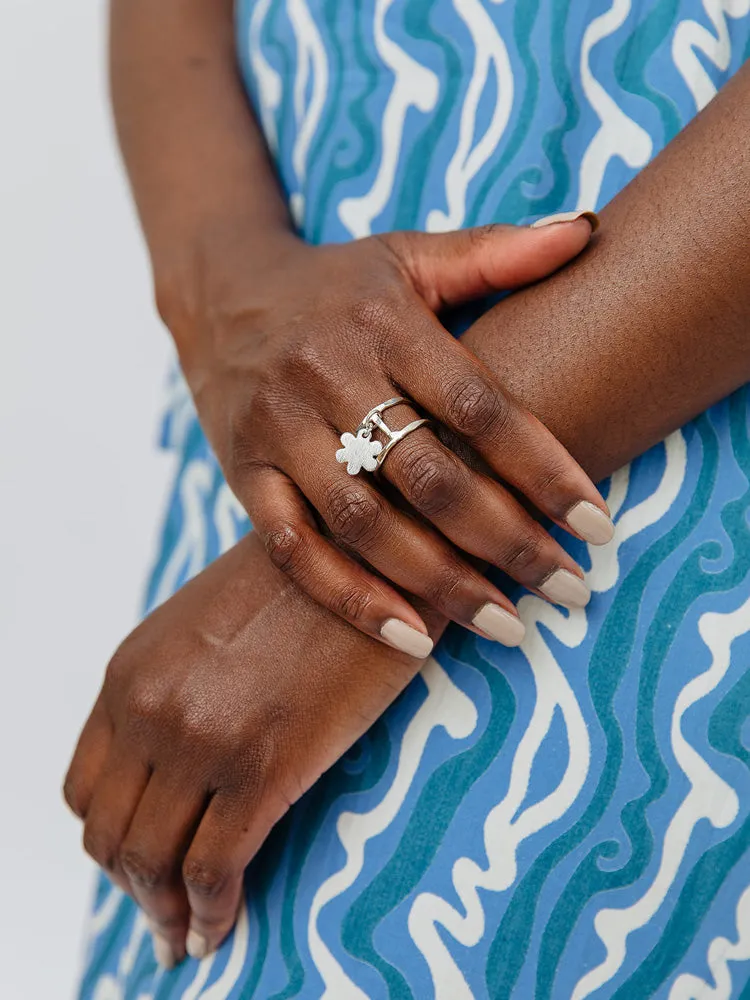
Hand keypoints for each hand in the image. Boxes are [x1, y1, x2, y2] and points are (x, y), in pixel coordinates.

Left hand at [63, 532, 443, 966]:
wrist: (370, 546)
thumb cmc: (305, 582)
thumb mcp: (210, 624)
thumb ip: (176, 687)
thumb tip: (179, 761)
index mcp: (130, 672)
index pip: (86, 786)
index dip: (110, 838)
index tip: (139, 865)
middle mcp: (149, 707)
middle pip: (110, 835)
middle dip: (133, 888)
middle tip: (164, 919)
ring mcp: (200, 738)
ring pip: (153, 862)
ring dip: (168, 913)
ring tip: (190, 936)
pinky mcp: (261, 767)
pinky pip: (214, 870)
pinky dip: (212, 914)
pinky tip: (225, 927)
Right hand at [163, 216, 612, 654]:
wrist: (220, 294)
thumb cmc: (335, 283)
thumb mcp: (409, 255)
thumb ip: (495, 251)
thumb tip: (588, 232)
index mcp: (383, 322)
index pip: (478, 407)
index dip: (542, 470)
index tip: (595, 527)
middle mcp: (328, 376)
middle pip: (429, 477)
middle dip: (506, 542)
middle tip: (568, 591)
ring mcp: (279, 431)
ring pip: (366, 524)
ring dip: (440, 583)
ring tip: (508, 626)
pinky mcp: (243, 475)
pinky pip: (293, 548)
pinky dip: (351, 597)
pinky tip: (411, 637)